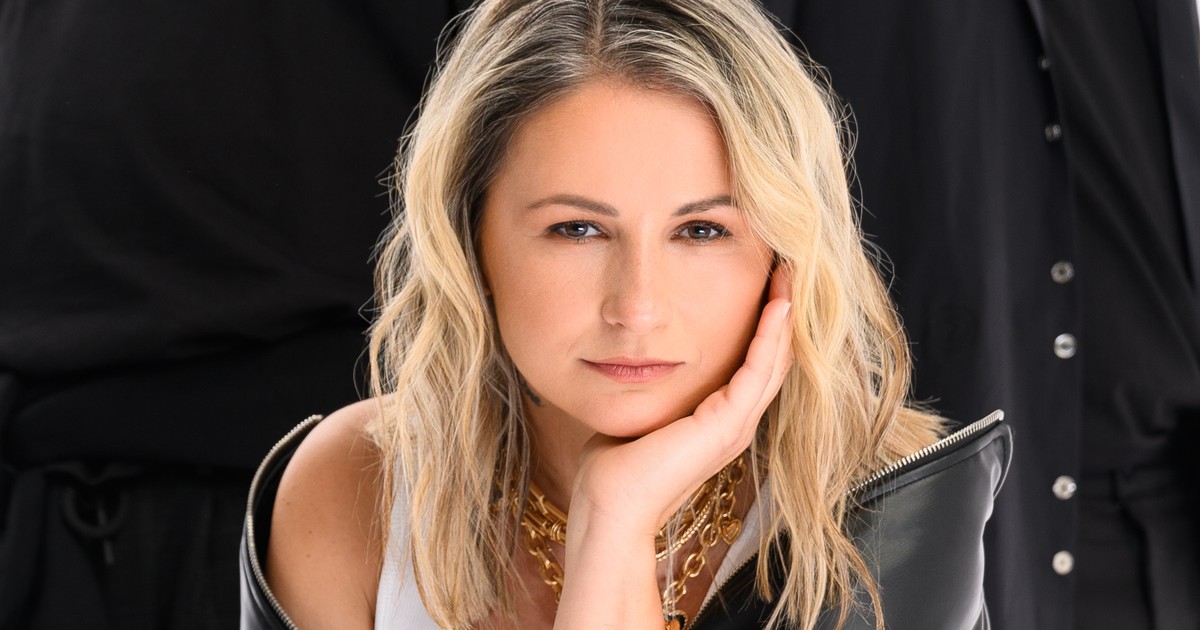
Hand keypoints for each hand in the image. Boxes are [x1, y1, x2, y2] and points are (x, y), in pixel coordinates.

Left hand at [552, 266, 792, 628]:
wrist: (611, 504)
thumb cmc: (615, 465)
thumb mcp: (641, 410)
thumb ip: (651, 386)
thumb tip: (633, 358)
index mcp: (718, 420)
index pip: (753, 363)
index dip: (763, 322)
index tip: (763, 281)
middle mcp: (736, 422)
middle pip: (774, 356)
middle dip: (781, 310)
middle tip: (788, 267)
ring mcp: (736, 425)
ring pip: (775, 359)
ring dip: (784, 315)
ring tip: (790, 275)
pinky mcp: (727, 424)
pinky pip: (758, 370)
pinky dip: (771, 335)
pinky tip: (777, 305)